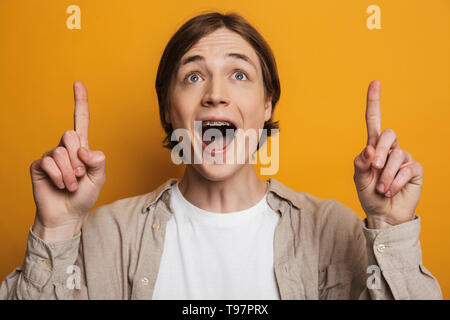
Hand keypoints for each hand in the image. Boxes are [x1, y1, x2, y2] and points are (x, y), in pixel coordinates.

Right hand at [30, 81, 105, 241]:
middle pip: (70, 135)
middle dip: (78, 159)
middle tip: (79, 175)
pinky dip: (58, 176)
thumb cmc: (84, 197)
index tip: (78, 83)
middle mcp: (66, 149)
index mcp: (82, 149)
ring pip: (60, 151)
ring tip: (70, 184)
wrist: (67, 215)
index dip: (80, 102)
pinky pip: (48, 161)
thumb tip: (85, 149)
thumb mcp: (99, 179)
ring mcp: (51, 156)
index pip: (81, 121)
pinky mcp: (39, 165)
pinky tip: (59, 184)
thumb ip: (98, 161)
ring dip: (69, 172)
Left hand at [353, 80, 422, 228]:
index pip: (374, 121)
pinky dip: (394, 182)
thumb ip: (361, 163)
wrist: (383, 214)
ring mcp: (404, 158)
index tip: (375, 82)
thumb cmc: (369, 195)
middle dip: (381, 151)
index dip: (374, 102)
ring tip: (381, 189)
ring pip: (396, 156)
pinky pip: (405, 170)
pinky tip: (390, 191)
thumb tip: (370, 149)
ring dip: (385, 176)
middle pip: (389, 134)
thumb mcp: (359, 179)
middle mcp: (390, 149)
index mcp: (373, 147)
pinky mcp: (414, 169)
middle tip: (375, 168)